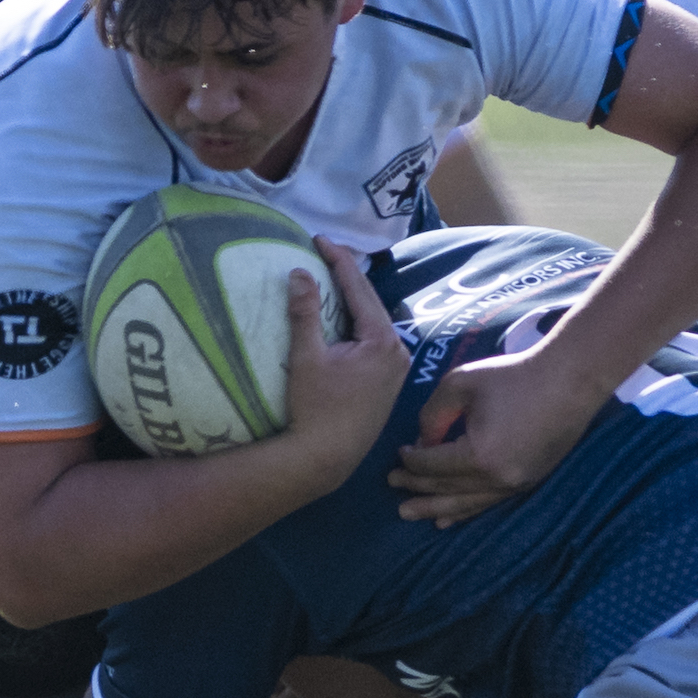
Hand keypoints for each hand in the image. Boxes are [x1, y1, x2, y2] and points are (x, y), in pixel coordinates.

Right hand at [282, 238, 409, 476]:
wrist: (326, 459)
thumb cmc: (314, 410)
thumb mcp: (306, 358)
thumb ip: (304, 313)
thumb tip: (298, 272)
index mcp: (382, 341)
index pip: (359, 288)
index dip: (338, 260)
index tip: (319, 238)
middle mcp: (398, 351)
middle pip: (371, 301)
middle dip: (348, 275)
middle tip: (325, 250)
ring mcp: (397, 367)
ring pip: (374, 320)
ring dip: (354, 298)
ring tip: (332, 275)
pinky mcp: (389, 381)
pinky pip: (375, 339)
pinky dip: (358, 321)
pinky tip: (343, 315)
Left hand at [388, 348, 603, 527]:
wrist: (570, 380)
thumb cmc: (514, 376)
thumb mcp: (461, 383)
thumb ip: (433, 413)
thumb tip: (422, 442)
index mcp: (478, 456)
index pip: (432, 465)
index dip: (411, 460)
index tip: (398, 452)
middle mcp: (497, 479)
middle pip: (446, 489)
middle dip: (416, 489)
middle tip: (392, 486)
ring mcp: (515, 485)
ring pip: (466, 504)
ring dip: (436, 509)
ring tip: (410, 515)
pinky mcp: (528, 483)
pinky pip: (488, 503)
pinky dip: (466, 511)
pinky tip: (449, 519)